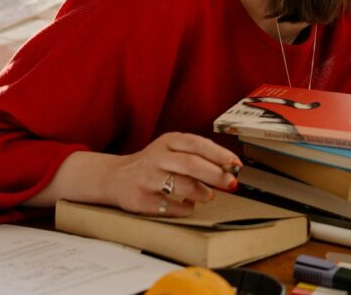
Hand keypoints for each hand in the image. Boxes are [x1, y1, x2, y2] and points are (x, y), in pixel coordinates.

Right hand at [105, 132, 241, 216]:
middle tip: (230, 183)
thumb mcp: (170, 150)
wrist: (114, 177)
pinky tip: (188, 206)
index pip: (197, 144)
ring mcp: (147, 178)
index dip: (219, 154)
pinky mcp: (140, 199)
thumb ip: (196, 155)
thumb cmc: (153, 164)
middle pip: (192, 164)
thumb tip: (229, 168)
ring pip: (182, 186)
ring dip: (202, 193)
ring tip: (209, 196)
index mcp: (168, 141)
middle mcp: (156, 157)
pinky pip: (170, 206)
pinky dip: (184, 208)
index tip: (236, 164)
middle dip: (216, 175)